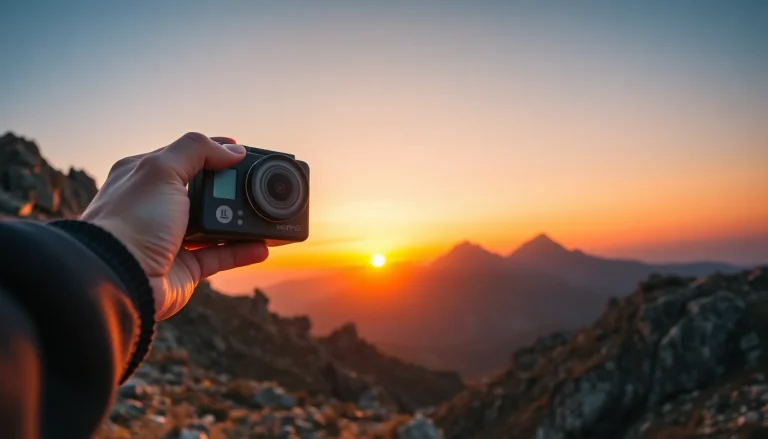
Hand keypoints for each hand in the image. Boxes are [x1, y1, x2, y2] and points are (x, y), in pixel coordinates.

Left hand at [80, 133, 268, 319]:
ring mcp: (173, 238)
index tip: (242, 152)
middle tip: (260, 185)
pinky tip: (263, 246)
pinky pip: (221, 256)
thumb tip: (233, 149)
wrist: (117, 277)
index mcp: (146, 175)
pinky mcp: (185, 267)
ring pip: (216, 225)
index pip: (186, 157)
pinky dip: (243, 251)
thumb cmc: (131, 220)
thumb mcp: (161, 170)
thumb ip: (197, 150)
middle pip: (204, 191)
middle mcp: (159, 205)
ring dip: (242, 221)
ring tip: (267, 215)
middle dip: (232, 188)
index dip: (214, 153)